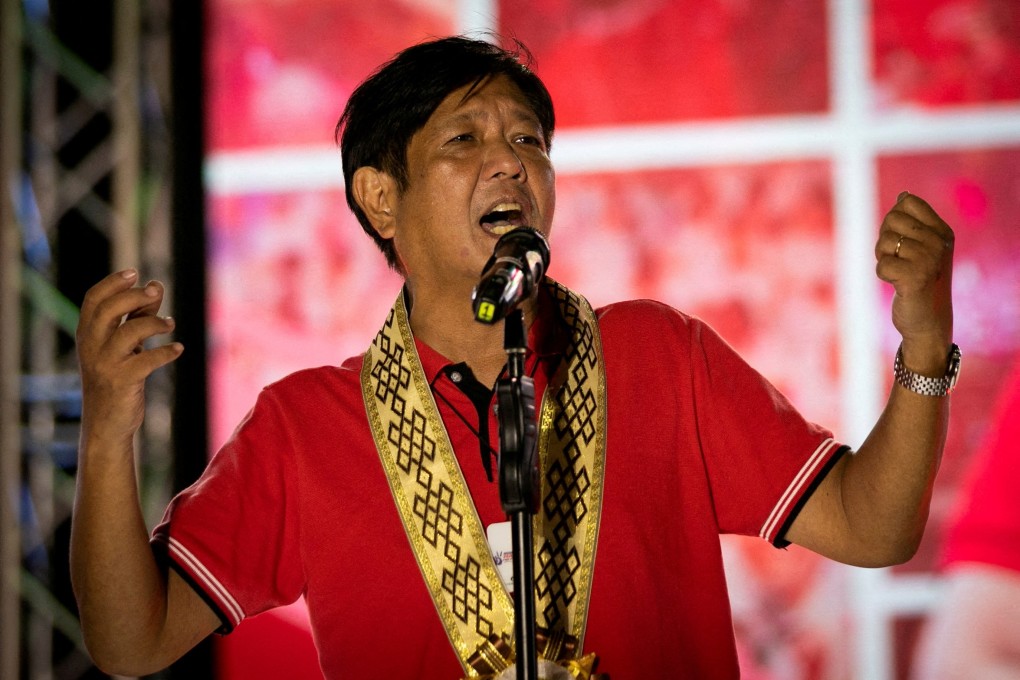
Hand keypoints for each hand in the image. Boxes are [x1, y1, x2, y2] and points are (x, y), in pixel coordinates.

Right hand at [76, 270, 182, 450]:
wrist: (106, 423)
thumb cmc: (117, 377)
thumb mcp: (124, 345)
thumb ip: (138, 315)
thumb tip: (156, 285)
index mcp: (88, 334)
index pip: (93, 299)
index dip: (113, 282)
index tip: (135, 272)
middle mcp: (91, 346)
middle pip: (108, 310)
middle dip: (134, 296)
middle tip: (156, 292)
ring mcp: (105, 364)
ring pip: (128, 332)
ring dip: (154, 323)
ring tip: (170, 325)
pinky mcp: (122, 381)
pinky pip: (146, 360)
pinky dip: (166, 352)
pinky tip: (179, 349)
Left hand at [875, 192, 954, 369]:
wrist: (927, 320)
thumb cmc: (919, 282)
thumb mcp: (921, 249)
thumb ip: (913, 223)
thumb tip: (903, 195)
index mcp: (942, 231)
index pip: (907, 202)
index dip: (894, 220)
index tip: (903, 240)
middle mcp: (939, 242)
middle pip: (891, 219)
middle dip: (885, 241)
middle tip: (900, 260)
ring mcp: (929, 259)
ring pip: (884, 242)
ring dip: (884, 259)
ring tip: (900, 272)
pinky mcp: (915, 277)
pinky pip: (881, 265)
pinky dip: (883, 275)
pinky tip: (898, 284)